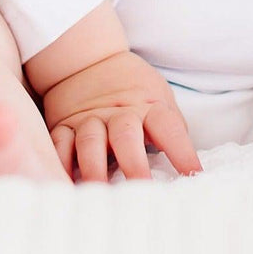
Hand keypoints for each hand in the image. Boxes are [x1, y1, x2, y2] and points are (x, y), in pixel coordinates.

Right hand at [41, 48, 203, 182]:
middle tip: (141, 191)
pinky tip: (61, 184)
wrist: (90, 59)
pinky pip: (59, 145)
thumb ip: (171, 128)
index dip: (182, 150)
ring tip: (97, 194)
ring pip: (90, 142)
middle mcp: (118, 113)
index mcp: (147, 106)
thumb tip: (190, 166)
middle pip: (126, 136)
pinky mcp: (64, 126)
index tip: (194, 174)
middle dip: (134, 165)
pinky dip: (59, 165)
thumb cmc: (133, 88)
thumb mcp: (159, 97)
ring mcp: (89, 119)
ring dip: (94, 169)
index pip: (168, 127)